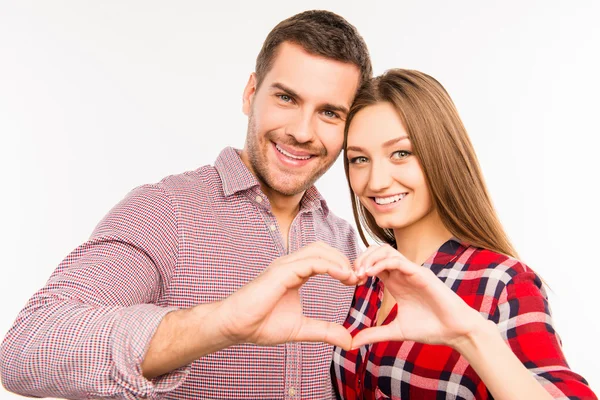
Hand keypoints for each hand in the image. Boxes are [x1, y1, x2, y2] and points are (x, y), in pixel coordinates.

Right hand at [215, 241, 358, 349]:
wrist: (235, 326)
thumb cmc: (260, 325)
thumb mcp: (301, 329)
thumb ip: (324, 331)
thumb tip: (348, 340)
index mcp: (294, 274)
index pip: (323, 259)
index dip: (342, 266)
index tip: (358, 281)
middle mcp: (290, 265)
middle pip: (323, 249)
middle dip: (344, 259)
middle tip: (360, 277)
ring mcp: (285, 266)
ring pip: (319, 250)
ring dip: (340, 260)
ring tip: (353, 277)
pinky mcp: (281, 272)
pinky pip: (311, 262)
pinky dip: (330, 266)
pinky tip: (343, 276)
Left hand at [351, 244, 484, 348]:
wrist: (456, 332)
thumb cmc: (430, 329)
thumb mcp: (396, 331)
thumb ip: (374, 334)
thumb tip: (352, 343)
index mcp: (396, 282)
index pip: (373, 263)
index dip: (358, 268)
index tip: (349, 282)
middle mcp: (403, 274)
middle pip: (377, 251)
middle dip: (361, 258)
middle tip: (352, 275)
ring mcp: (412, 272)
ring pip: (387, 250)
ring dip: (370, 258)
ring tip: (360, 273)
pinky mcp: (421, 274)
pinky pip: (399, 260)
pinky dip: (382, 263)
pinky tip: (371, 274)